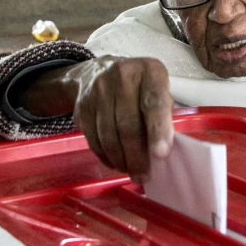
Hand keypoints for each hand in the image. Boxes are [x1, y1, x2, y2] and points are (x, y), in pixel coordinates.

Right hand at [69, 57, 174, 181]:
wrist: (98, 71)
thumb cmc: (139, 87)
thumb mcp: (158, 89)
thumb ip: (163, 114)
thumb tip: (162, 151)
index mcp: (149, 71)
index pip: (154, 103)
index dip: (158, 130)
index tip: (161, 154)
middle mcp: (122, 76)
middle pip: (128, 125)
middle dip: (136, 156)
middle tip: (143, 174)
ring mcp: (99, 89)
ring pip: (109, 135)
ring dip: (120, 159)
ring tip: (129, 170)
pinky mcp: (82, 105)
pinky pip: (93, 138)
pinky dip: (105, 156)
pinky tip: (115, 162)